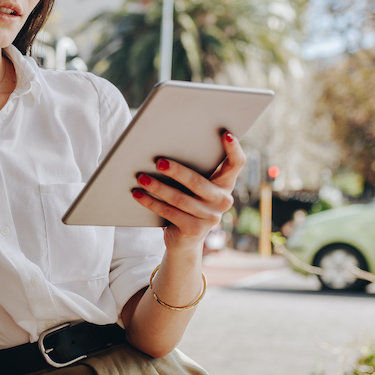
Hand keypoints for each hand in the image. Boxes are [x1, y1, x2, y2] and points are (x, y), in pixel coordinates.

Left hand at [131, 131, 245, 250]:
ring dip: (157, 187)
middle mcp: (223, 201)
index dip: (234, 149)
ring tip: (141, 178)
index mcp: (225, 184)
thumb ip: (192, 170)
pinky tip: (138, 194)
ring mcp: (210, 217)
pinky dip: (151, 202)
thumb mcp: (193, 187)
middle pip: (198, 182)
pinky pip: (170, 213)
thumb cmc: (187, 203)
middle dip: (177, 171)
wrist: (184, 239)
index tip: (225, 134)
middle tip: (158, 162)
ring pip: (180, 199)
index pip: (236, 164)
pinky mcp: (194, 230)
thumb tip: (165, 149)